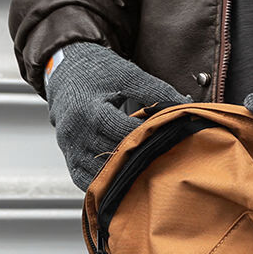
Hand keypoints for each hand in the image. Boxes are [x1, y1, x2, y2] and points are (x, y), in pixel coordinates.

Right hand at [46, 41, 187, 191]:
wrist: (65, 71)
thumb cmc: (98, 71)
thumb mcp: (128, 75)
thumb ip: (157, 92)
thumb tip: (187, 105)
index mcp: (90, 110)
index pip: (125, 132)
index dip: (150, 135)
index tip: (171, 136)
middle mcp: (76, 133)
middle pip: (114, 155)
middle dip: (142, 156)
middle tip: (167, 156)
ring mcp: (70, 148)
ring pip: (100, 173)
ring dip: (124, 173)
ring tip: (150, 169)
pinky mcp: (68, 157)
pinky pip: (86, 181)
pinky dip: (106, 182)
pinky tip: (126, 178)